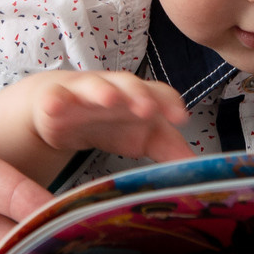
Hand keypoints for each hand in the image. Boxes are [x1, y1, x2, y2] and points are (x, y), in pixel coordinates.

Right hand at [21, 70, 192, 163]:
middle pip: (129, 84)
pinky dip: (55, 101)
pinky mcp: (55, 100)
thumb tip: (198, 169)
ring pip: (94, 86)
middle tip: (148, 108)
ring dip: (102, 91)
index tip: (181, 118)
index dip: (170, 102)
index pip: (159, 93)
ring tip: (109, 99)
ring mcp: (83, 92)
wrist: (62, 107)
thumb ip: (167, 148)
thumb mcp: (139, 137)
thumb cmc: (108, 120)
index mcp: (138, 97)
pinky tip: (55, 107)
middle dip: (139, 94)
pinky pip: (54, 98)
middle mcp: (113, 89)